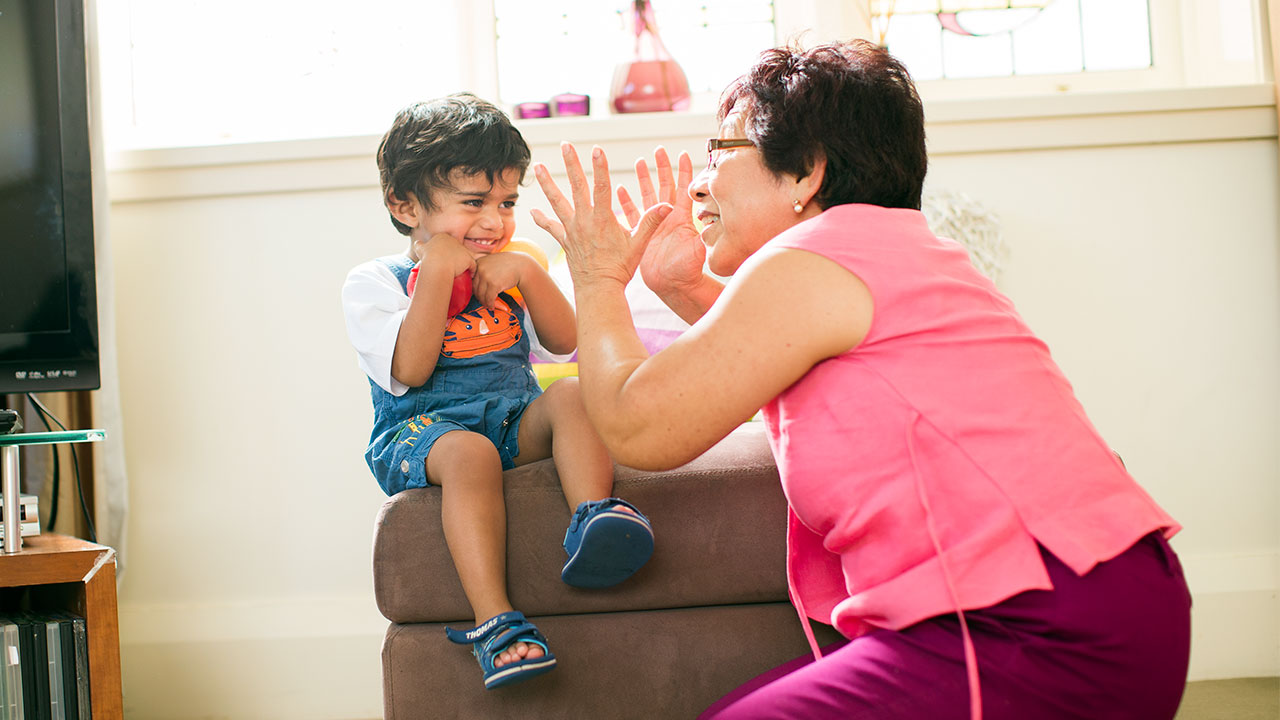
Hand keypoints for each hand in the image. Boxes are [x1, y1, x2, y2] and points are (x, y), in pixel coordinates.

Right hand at [414, 233, 474, 278]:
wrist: (436, 264)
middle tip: (451, 267)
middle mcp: (454, 241)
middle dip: (455, 256)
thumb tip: (418, 244)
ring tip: (460, 271)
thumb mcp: (419, 249)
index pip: (446, 244)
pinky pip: (472, 265)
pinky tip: (470, 275)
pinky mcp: (468, 259)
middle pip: (456, 249)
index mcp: (443, 237)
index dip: (444, 252)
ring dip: (464, 263)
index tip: (442, 260)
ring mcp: (463, 250)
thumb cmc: (427, 257)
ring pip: (464, 257)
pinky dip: (472, 270)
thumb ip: (418, 245)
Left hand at [472, 251, 530, 307]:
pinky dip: (490, 304)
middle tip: (484, 302)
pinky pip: (488, 298)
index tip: (480, 294)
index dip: (475, 289)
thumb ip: (483, 269)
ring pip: (481, 295)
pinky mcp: (494, 284)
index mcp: (479, 262)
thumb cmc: (508, 265)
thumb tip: (474, 285)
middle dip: (479, 297)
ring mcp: (486, 276)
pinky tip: (492, 306)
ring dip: (484, 302)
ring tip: (488, 305)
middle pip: (475, 288)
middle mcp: (481, 268)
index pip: (471, 280)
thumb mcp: (492, 261)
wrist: (522, 266)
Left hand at [531, 142, 672, 291]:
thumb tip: (668, 205)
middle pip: (576, 186)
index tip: (597, 148)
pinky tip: (533, 210)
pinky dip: (542, 219)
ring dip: (548, 183)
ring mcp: (572, 230)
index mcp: (603, 219)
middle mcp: (584, 221)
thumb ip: (651, 222)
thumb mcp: (639, 245)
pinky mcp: (565, 241)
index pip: (602, 186)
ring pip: (557, 202)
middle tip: (565, 145)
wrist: (599, 290)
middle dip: (571, 164)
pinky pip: (551, 227)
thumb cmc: (620, 268)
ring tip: (538, 167)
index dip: (600, 166)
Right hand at [617, 148, 705, 295]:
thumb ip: (703, 238)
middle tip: (658, 150)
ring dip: (643, 179)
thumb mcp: (698, 252)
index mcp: (681, 219)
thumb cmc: (688, 271)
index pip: (684, 190)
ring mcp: (654, 225)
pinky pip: (632, 214)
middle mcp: (668, 218)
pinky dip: (626, 202)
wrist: (673, 286)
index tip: (683, 154)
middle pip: (664, 186)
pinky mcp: (642, 234)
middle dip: (662, 168)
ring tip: (638, 162)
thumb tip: (714, 227)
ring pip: (647, 196)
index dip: (684, 172)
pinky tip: (619, 189)